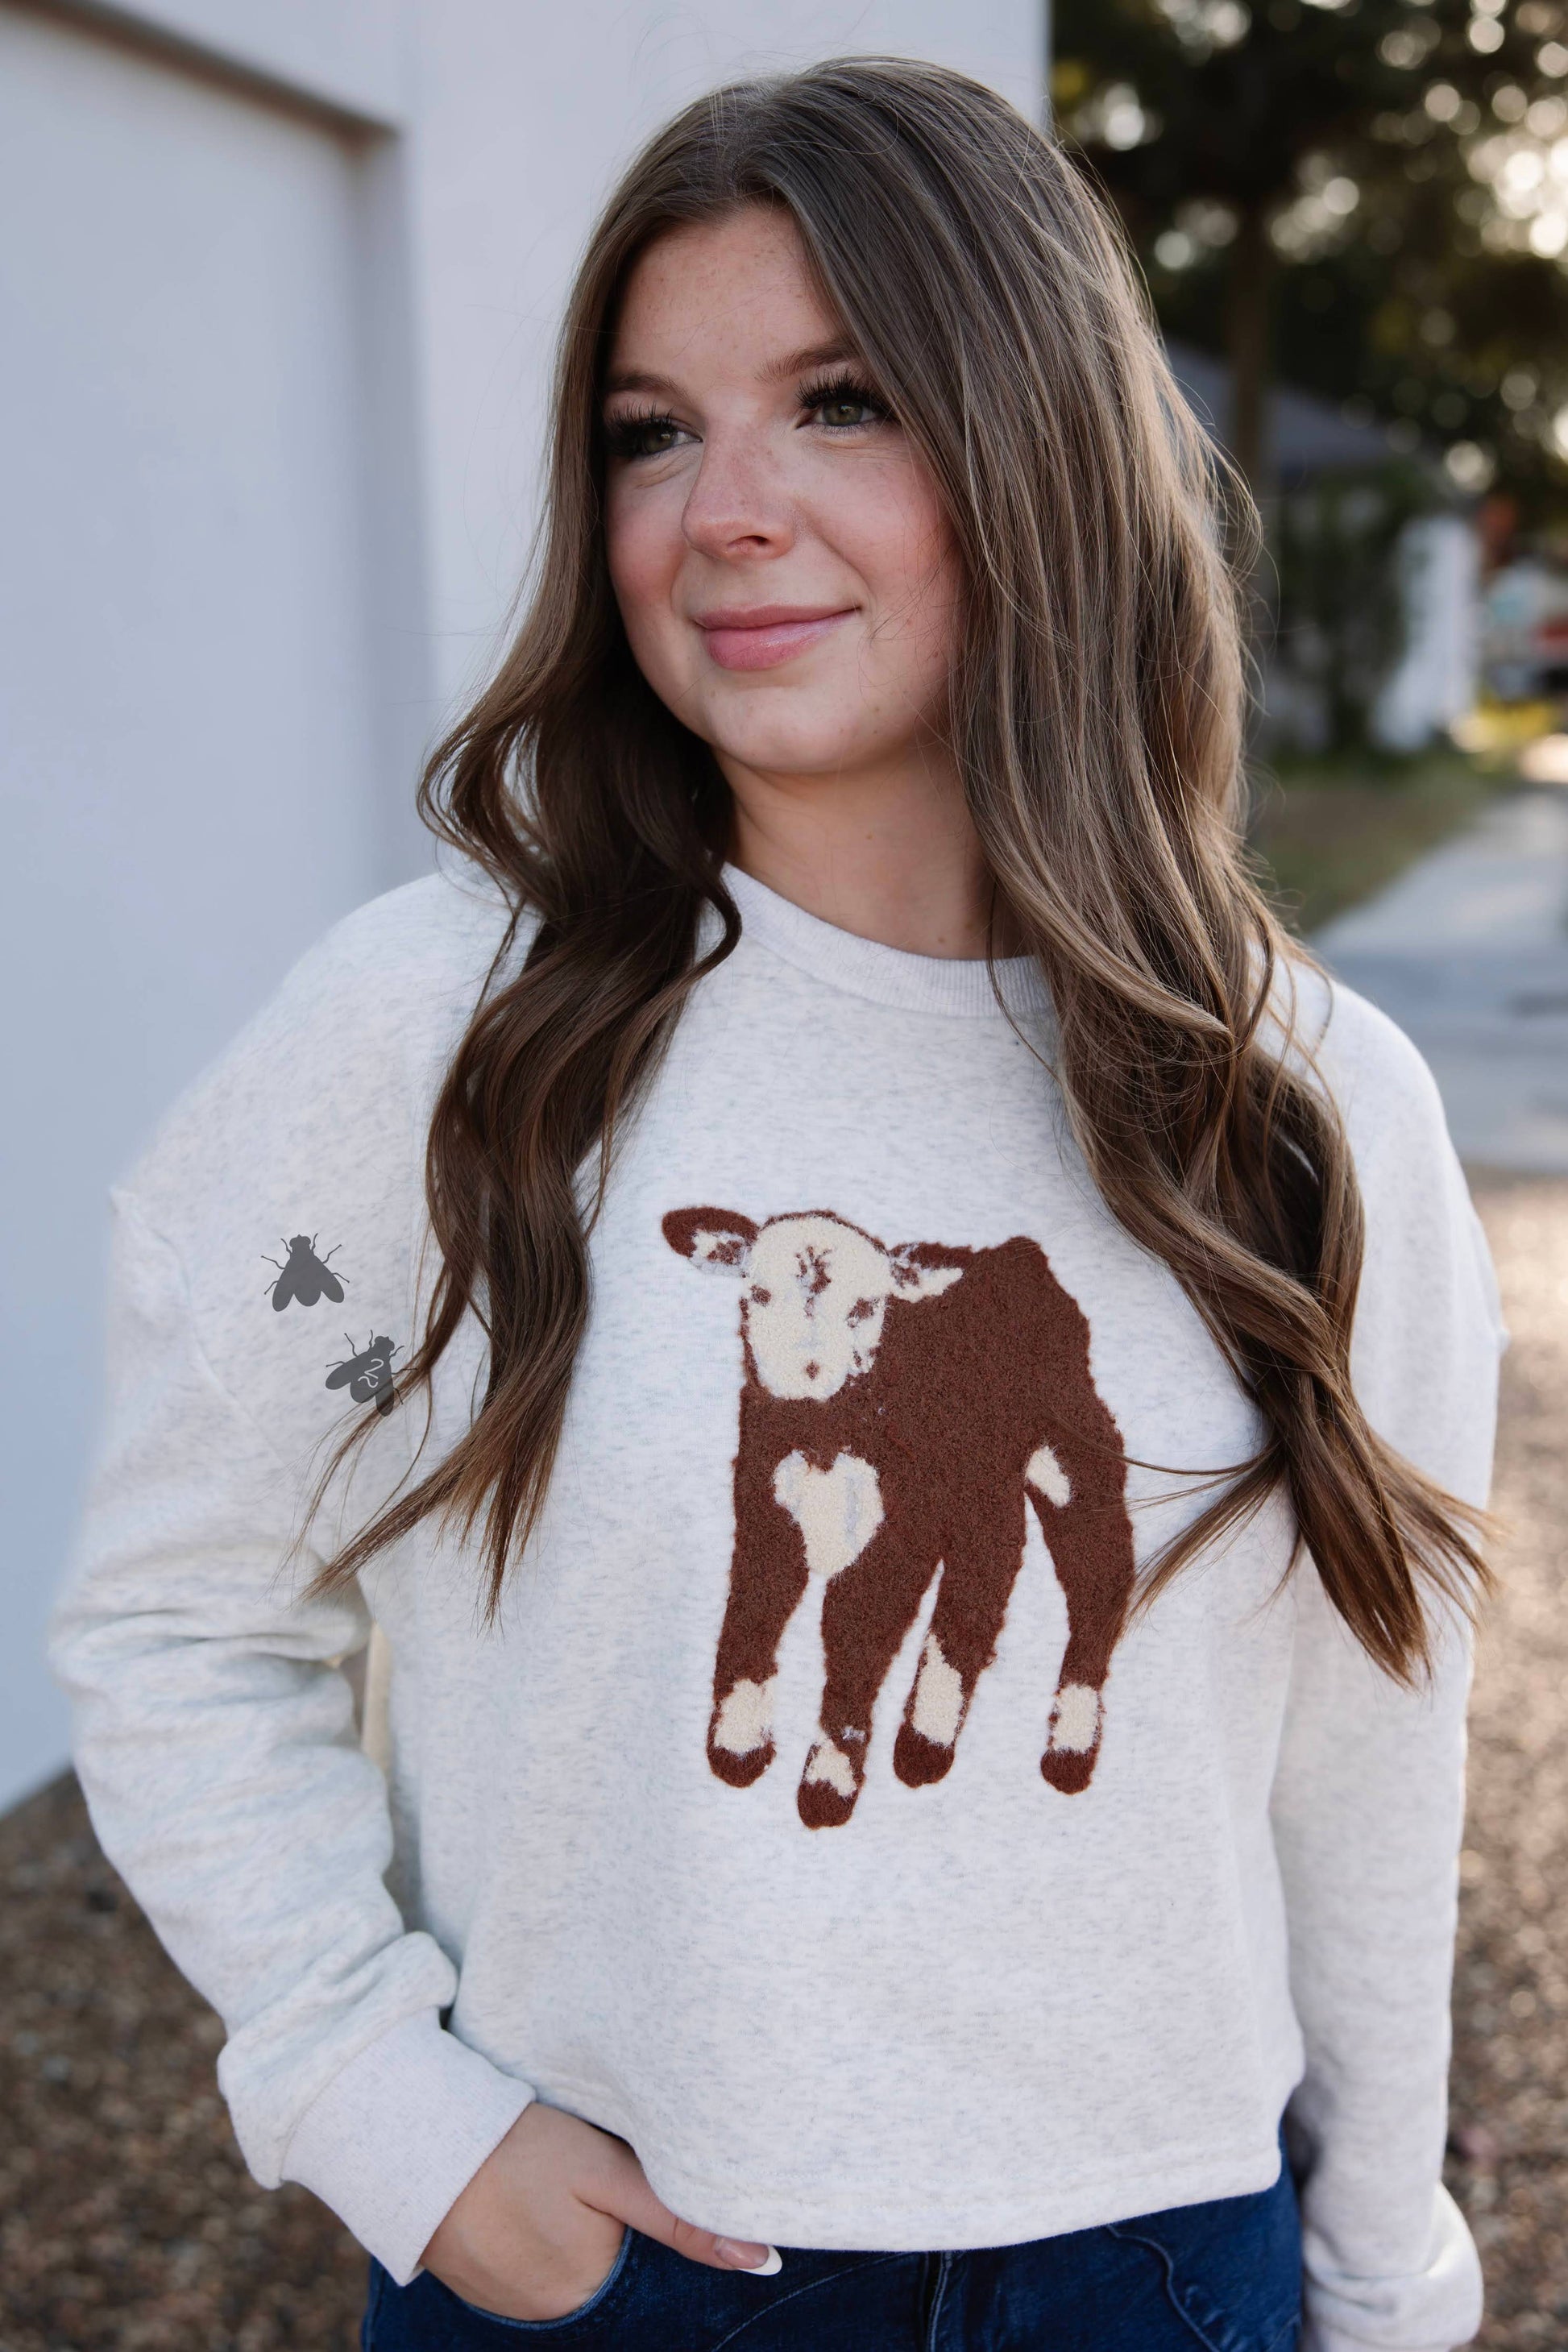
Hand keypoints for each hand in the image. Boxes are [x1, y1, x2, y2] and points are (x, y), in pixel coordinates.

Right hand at [420, 2103, 778, 2321]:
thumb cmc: (519, 2148)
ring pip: (571, 2279)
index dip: (660, 2247)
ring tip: (561, 2193)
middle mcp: (549, 2317)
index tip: (645, 2207)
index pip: (651, 2286)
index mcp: (587, 2293)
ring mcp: (508, 2307)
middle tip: (599, 2192)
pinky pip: (530, 2276)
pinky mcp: (478, 2287)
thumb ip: (679, 2218)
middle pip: (611, 2283)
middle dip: (619, 2246)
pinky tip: (532, 2206)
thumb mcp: (604, 2171)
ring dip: (579, 2246)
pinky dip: (541, 2247)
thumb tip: (761, 2260)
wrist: (416, 2139)